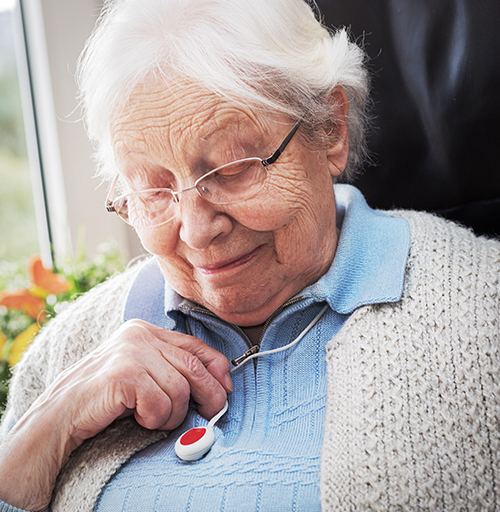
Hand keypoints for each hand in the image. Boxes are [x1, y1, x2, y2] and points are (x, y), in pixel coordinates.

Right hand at [0, 319, 231, 509]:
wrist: (60, 414)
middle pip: (194, 367)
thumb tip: (219, 381)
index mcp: (145, 330)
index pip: (195, 345)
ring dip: (172, 414)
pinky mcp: (125, 373)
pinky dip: (155, 419)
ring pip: (180, 389)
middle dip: (210, 395)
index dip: (218, 367)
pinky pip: (161, 403)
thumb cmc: (105, 397)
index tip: (226, 389)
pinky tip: (138, 419)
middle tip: (211, 415)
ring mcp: (131, 351)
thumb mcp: (143, 373)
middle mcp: (140, 334)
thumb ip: (173, 368)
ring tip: (152, 418)